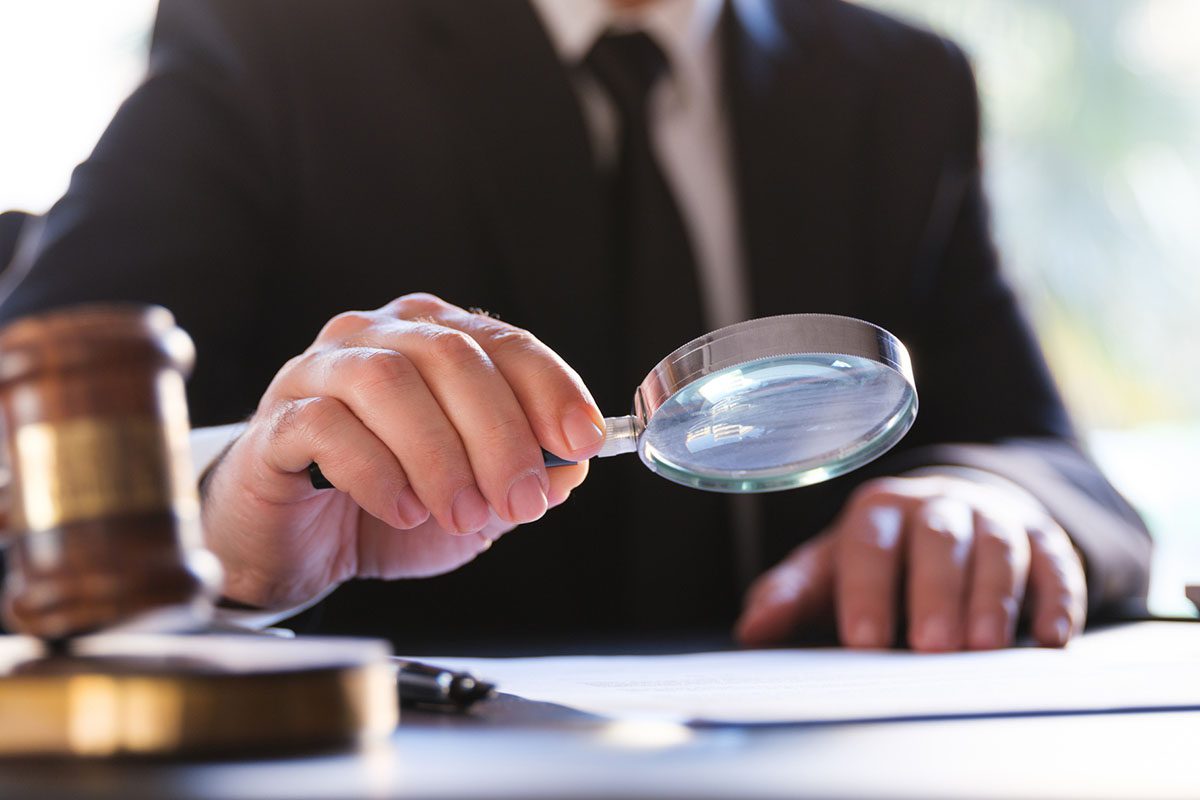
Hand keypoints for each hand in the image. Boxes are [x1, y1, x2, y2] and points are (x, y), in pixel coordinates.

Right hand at [201, 294, 605, 609]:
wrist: (299, 545)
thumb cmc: (391, 506)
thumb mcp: (477, 498)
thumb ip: (525, 477)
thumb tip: (572, 465)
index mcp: (435, 339)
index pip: (503, 343)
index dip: (550, 388)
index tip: (581, 440)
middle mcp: (377, 337)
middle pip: (450, 357)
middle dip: (499, 434)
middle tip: (519, 500)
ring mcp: (319, 372)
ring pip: (388, 383)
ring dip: (439, 455)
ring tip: (461, 513)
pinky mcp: (277, 421)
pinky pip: (328, 426)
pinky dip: (378, 472)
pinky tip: (404, 510)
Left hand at [736, 475, 1087, 650]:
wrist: (955, 515)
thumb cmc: (883, 554)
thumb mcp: (832, 567)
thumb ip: (792, 594)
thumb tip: (751, 628)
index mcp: (878, 509)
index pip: (870, 542)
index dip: (867, 589)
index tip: (862, 639)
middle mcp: (937, 505)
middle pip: (938, 540)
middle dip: (935, 593)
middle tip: (930, 646)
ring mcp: (993, 518)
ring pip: (997, 547)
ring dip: (993, 597)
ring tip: (984, 648)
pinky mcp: (1043, 541)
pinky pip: (1054, 564)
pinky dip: (1056, 600)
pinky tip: (1050, 638)